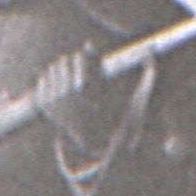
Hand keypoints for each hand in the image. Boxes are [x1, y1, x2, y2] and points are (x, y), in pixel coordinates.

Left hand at [32, 43, 149, 143]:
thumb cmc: (114, 116)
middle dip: (75, 66)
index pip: (82, 56)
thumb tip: (152, 55)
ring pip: (53, 68)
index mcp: (87, 85)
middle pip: (66, 60)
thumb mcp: (131, 97)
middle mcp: (68, 90)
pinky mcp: (44, 104)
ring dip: (62, 72)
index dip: (88, 61)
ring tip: (72, 84)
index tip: (91, 66)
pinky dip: (51, 82)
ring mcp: (54, 97)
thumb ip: (145, 76)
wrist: (93, 140)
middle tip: (82, 76)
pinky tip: (61, 90)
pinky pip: (43, 80)